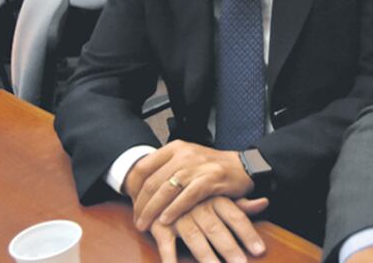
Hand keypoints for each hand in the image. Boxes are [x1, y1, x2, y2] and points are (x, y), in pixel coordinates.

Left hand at [124, 140, 253, 230]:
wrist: (243, 166)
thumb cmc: (211, 167)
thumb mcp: (186, 159)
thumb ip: (166, 168)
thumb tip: (139, 187)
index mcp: (175, 148)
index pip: (143, 166)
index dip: (132, 187)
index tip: (130, 203)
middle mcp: (184, 154)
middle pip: (152, 181)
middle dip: (141, 205)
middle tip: (137, 221)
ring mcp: (197, 166)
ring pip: (166, 190)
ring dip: (153, 210)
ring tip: (146, 225)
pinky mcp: (211, 179)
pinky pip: (187, 196)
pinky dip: (174, 210)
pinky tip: (166, 220)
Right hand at [150, 197, 268, 262]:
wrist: (158, 184)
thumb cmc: (196, 197)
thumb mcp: (219, 195)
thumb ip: (241, 204)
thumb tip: (265, 202)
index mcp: (215, 199)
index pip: (236, 217)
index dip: (248, 234)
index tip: (260, 251)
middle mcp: (198, 206)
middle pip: (216, 229)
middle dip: (229, 248)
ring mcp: (178, 215)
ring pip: (194, 237)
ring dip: (205, 256)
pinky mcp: (159, 225)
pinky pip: (165, 243)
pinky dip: (170, 258)